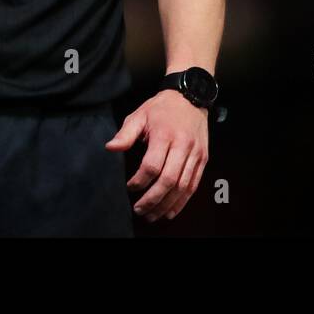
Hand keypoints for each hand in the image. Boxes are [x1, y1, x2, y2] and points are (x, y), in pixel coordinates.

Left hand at [105, 90, 208, 221]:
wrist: (190, 97)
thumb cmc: (161, 108)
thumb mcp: (139, 115)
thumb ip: (125, 134)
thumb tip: (110, 148)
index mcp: (165, 135)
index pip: (152, 166)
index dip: (140, 181)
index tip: (130, 187)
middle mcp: (183, 145)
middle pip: (168, 180)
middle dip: (153, 199)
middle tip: (139, 210)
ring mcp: (195, 154)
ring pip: (182, 186)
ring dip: (167, 204)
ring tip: (153, 215)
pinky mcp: (203, 159)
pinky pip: (194, 184)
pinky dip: (182, 201)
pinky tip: (171, 210)